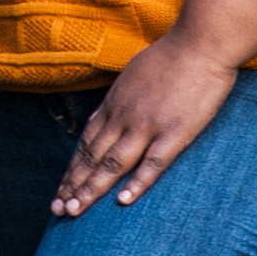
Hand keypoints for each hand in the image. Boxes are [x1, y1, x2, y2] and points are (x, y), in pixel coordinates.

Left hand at [53, 31, 241, 215]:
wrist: (200, 44)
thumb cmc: (170, 58)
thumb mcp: (131, 77)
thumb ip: (117, 101)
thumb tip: (102, 119)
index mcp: (114, 104)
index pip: (86, 142)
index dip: (72, 168)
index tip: (60, 189)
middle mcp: (124, 116)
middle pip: (92, 156)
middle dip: (73, 185)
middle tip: (56, 209)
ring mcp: (148, 125)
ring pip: (112, 163)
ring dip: (91, 189)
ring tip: (74, 211)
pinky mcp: (175, 132)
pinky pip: (153, 162)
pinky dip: (137, 182)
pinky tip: (123, 200)